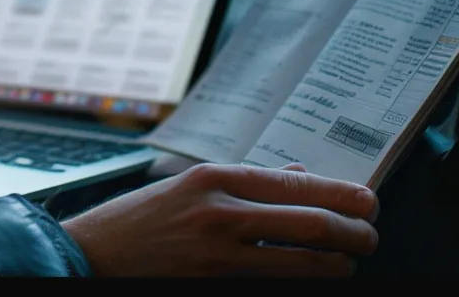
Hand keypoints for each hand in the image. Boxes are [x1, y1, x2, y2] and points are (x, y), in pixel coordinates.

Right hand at [60, 162, 378, 276]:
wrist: (88, 256)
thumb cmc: (137, 222)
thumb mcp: (188, 185)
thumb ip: (246, 181)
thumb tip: (299, 174)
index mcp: (216, 178)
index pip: (299, 184)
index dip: (344, 195)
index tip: (369, 203)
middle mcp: (221, 213)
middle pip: (313, 223)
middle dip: (355, 234)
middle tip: (370, 239)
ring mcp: (218, 255)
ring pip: (303, 261)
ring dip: (337, 265)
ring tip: (346, 264)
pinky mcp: (214, 283)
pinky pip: (274, 283)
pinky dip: (300, 282)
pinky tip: (311, 281)